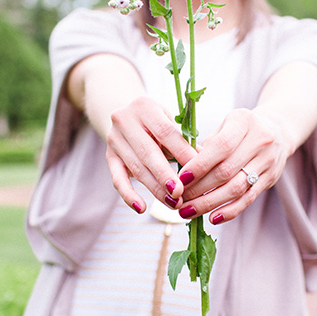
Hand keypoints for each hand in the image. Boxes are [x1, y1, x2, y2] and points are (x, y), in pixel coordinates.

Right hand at [105, 96, 198, 213]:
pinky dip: (129, 195)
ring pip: (136, 168)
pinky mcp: (109, 157)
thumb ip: (184, 140)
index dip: (181, 152)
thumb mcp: (169, 122)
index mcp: (145, 106)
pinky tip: (141, 208)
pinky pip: (117, 179)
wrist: (126, 117)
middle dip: (165, 175)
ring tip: (173, 203)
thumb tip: (207, 161)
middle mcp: (124, 120)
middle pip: (148, 152)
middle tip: (181, 193)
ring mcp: (114, 139)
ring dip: (155, 189)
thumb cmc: (157, 122)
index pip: (165, 131)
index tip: (197, 171)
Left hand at [174, 108, 291, 224]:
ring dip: (209, 203)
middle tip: (179, 200)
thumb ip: (205, 146)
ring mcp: (268, 161)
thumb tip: (183, 173)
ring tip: (189, 212)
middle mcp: (260, 140)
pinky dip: (229, 211)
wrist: (277, 131)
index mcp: (243, 121)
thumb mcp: (223, 126)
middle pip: (227, 170)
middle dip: (199, 188)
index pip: (221, 146)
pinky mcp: (271, 179)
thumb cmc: (239, 130)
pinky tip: (212, 218)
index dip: (199, 164)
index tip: (180, 179)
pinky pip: (248, 199)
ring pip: (236, 188)